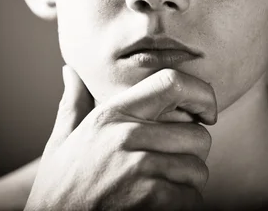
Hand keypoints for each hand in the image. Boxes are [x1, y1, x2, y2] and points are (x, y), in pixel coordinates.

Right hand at [24, 66, 216, 210]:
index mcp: (112, 114)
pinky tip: (158, 207)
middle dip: (193, 154)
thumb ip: (73, 103)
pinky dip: (182, 206)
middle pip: (198, 135)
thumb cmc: (61, 187)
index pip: (172, 83)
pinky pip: (191, 198)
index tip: (207, 113)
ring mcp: (139, 167)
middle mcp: (128, 135)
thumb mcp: (62, 141)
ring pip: (198, 170)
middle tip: (171, 166)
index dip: (202, 94)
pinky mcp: (150, 198)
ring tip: (161, 189)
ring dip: (188, 184)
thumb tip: (71, 72)